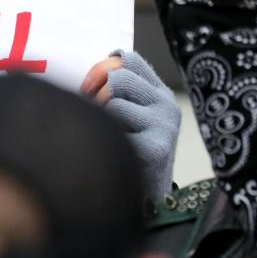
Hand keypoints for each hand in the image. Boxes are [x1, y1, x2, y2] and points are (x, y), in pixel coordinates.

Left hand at [81, 50, 179, 203]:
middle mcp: (167, 105)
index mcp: (160, 91)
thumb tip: (101, 64)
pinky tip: (112, 154)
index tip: (89, 87)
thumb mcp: (127, 112)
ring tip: (103, 136)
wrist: (145, 198)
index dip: (101, 68)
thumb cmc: (127, 148)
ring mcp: (164, 127)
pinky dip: (103, 139)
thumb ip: (115, 86)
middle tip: (90, 114)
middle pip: (119, 78)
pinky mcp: (155, 150)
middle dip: (96, 94)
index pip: (128, 59)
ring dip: (99, 118)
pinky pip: (113, 129)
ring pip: (114, 103)